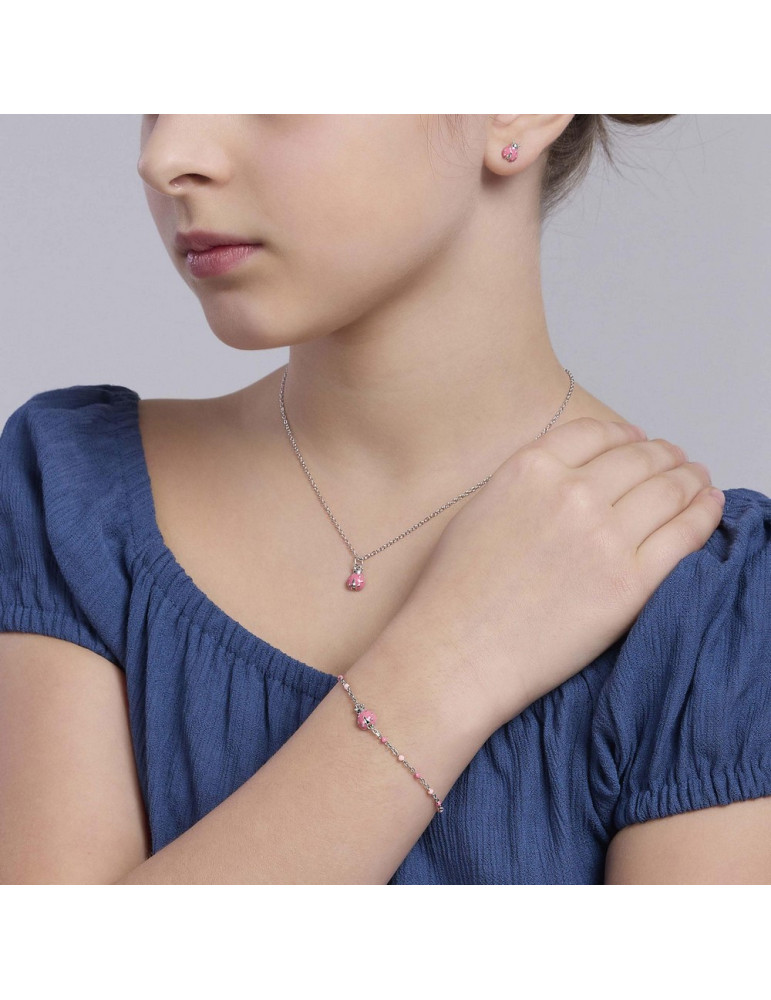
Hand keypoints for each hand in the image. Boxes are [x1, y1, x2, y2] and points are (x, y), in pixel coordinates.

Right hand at [383, 418, 723, 732]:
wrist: (457, 651)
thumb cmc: (457, 591)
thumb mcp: (482, 508)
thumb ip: (527, 482)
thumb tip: (571, 476)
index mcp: (531, 468)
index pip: (596, 433)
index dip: (625, 435)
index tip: (636, 441)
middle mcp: (572, 492)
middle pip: (639, 457)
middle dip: (664, 455)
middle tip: (676, 460)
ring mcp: (605, 537)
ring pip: (668, 490)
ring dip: (690, 478)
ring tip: (699, 479)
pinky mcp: (630, 583)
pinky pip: (685, 535)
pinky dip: (705, 514)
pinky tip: (711, 505)